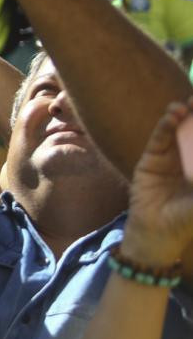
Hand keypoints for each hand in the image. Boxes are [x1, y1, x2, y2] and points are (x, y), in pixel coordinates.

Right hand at [121, 99, 192, 266]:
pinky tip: (172, 116)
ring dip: (183, 115)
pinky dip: (165, 126)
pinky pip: (159, 139)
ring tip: (187, 105)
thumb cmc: (185, 222)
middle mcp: (190, 159)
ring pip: (179, 130)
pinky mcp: (151, 159)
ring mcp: (170, 158)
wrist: (155, 233)